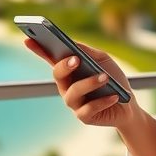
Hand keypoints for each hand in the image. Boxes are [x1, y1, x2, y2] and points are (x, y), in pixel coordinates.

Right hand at [24, 39, 138, 128]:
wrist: (128, 105)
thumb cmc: (114, 79)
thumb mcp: (103, 60)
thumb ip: (87, 52)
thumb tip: (73, 45)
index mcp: (69, 70)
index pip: (50, 58)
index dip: (38, 49)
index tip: (28, 39)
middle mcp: (66, 86)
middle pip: (58, 75)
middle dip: (64, 66)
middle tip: (76, 59)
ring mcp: (73, 102)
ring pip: (73, 92)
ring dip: (89, 84)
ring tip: (105, 78)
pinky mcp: (83, 116)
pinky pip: (88, 109)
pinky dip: (102, 101)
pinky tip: (113, 96)